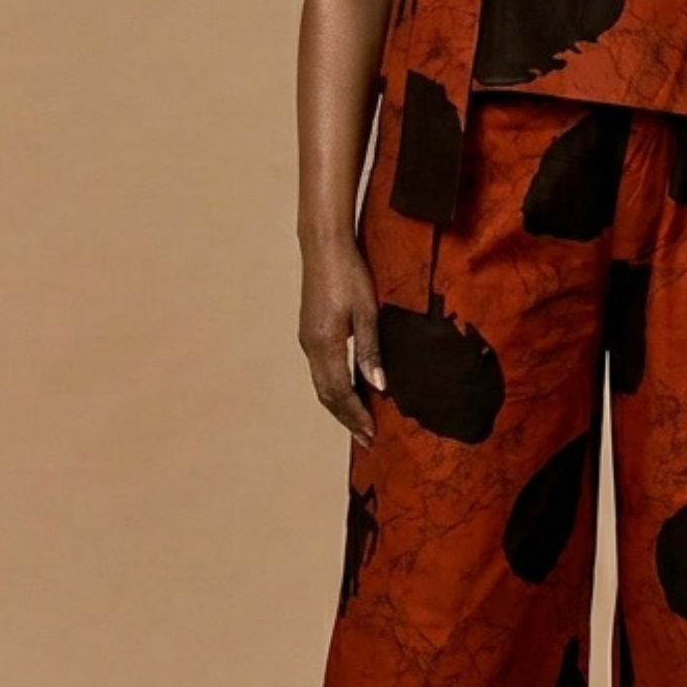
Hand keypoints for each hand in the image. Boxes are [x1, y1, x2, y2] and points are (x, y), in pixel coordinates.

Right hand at [298, 238, 386, 447]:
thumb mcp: (368, 312)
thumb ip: (371, 350)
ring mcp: (307, 339)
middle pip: (327, 395)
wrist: (324, 246)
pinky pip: (321, 371)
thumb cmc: (349, 274)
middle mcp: (311, 347)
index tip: (372, 434)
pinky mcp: (310, 332)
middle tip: (367, 439)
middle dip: (347, 419)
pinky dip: (335, 389)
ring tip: (360, 423)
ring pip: (322, 385)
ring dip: (340, 406)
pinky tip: (350, 392)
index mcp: (325, 344)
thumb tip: (379, 386)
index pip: (340, 392)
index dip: (356, 416)